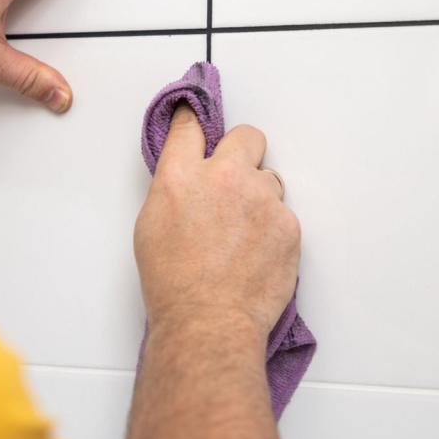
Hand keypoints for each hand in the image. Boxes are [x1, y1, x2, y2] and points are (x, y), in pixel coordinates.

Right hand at [134, 106, 300, 340]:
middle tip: (237, 177)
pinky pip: (283, 214)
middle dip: (244, 151)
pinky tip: (256, 253)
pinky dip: (273, 229)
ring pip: (269, 180)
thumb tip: (188, 179)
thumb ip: (174, 189)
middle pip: (247, 136)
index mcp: (181, 176)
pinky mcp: (288, 223)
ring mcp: (261, 199)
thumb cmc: (174, 285)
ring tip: (243, 234)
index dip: (194, 120)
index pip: (190, 126)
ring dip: (259, 197)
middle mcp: (224, 178)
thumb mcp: (151, 226)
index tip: (196, 116)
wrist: (208, 322)